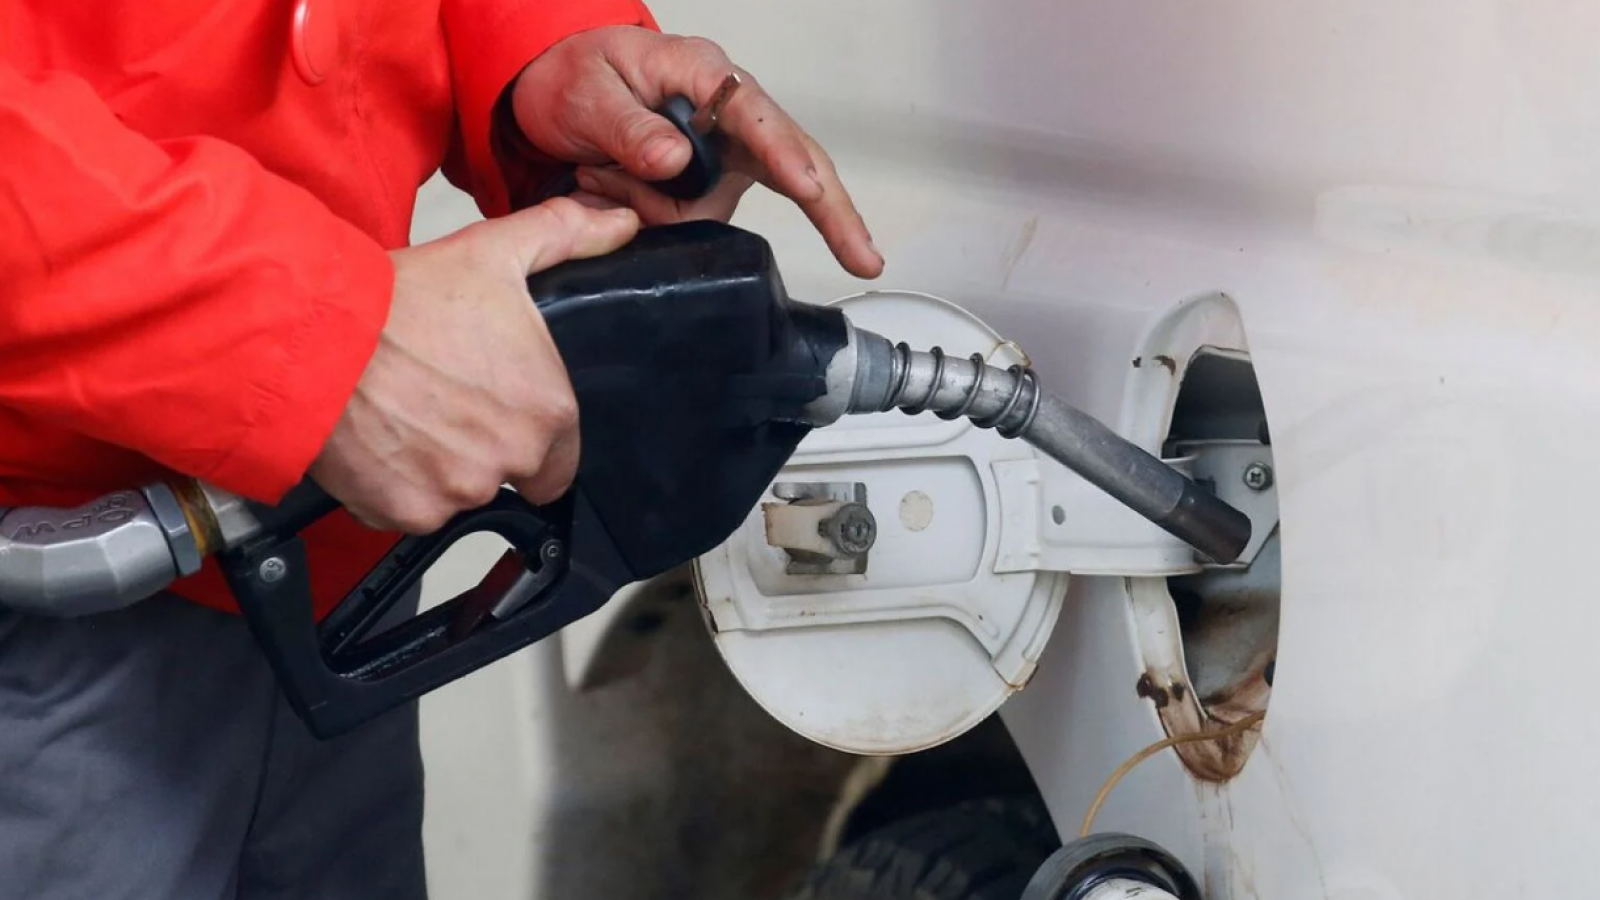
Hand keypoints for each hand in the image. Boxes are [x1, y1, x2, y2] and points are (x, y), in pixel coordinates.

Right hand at [309, 198, 640, 532]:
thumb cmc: (404, 301)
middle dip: (486, 447)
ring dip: (441, 466)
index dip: (533, 432)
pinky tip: (381, 438)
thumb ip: (568, 237)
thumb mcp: (496, 252)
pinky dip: (396, 484)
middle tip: (447, 400)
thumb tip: (621, 223)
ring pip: (459, 492)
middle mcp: (510, 460)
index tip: (500, 406)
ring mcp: (457, 493)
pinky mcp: (405, 512)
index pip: (562, 456)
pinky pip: (410, 508)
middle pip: (510, 473)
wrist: (317, 336)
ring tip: (408, 412)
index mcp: (549, 411)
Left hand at [510, 25, 883, 279]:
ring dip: (656, 211)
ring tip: (598, 173)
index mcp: (707, 76)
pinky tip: (612, 190)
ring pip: (716, 211)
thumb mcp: (589, 92)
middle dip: (832, 213)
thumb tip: (675, 159)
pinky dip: (649, 218)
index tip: (810, 189)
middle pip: (795, 167)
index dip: (788, 156)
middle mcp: (727, 117)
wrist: (554, 88)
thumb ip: (629, 126)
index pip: (760, 119)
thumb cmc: (576, 73)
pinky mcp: (705, 184)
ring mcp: (721, 155)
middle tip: (865, 257)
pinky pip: (691, 224)